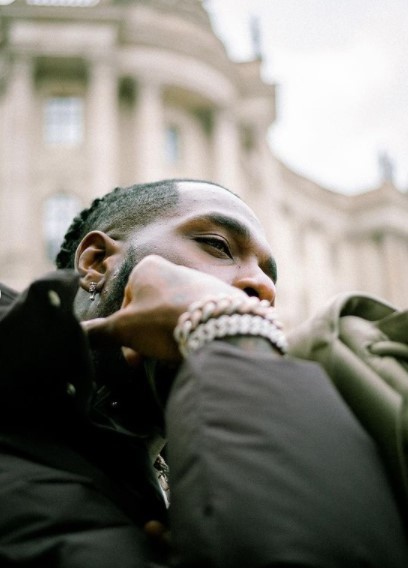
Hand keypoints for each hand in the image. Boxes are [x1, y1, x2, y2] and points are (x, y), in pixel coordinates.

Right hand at [81, 255, 245, 362]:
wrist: (218, 324)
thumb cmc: (164, 320)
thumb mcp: (123, 330)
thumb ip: (98, 332)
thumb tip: (77, 333)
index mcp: (147, 268)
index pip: (126, 303)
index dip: (125, 331)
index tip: (130, 353)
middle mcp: (174, 269)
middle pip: (150, 310)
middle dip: (146, 337)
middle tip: (146, 359)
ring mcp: (200, 282)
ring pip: (173, 315)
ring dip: (168, 337)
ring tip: (174, 354)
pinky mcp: (220, 297)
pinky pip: (197, 317)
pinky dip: (192, 332)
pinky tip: (194, 345)